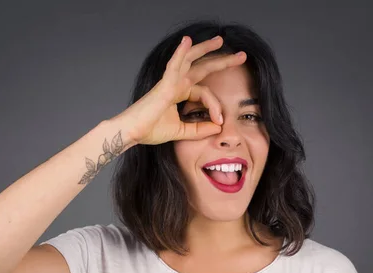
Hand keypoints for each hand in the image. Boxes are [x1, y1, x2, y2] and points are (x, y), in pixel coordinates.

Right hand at [111, 35, 246, 145]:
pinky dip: (180, 53)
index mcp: (179, 93)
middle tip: (241, 56)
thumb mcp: (181, 131)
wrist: (131, 132)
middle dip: (222, 61)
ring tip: (220, 40)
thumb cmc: (149, 130)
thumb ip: (198, 129)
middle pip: (202, 67)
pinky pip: (173, 65)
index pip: (205, 92)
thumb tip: (218, 127)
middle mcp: (175, 83)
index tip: (219, 121)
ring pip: (190, 60)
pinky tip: (187, 41)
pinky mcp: (164, 85)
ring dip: (206, 49)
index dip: (215, 106)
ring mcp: (170, 82)